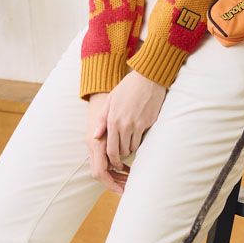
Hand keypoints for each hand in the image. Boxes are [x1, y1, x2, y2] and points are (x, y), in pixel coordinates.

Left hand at [86, 71, 166, 193]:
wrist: (147, 79)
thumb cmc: (127, 88)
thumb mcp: (110, 101)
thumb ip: (101, 120)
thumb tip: (95, 136)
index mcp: (112, 120)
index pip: (110, 148)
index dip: (112, 159)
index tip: (113, 163)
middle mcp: (124, 125)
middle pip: (121, 151)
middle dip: (120, 158)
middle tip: (121, 159)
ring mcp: (137, 125)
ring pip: (132, 148)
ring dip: (130, 150)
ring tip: (128, 148)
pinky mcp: (148, 123)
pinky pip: (142, 140)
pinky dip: (138, 142)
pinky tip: (137, 139)